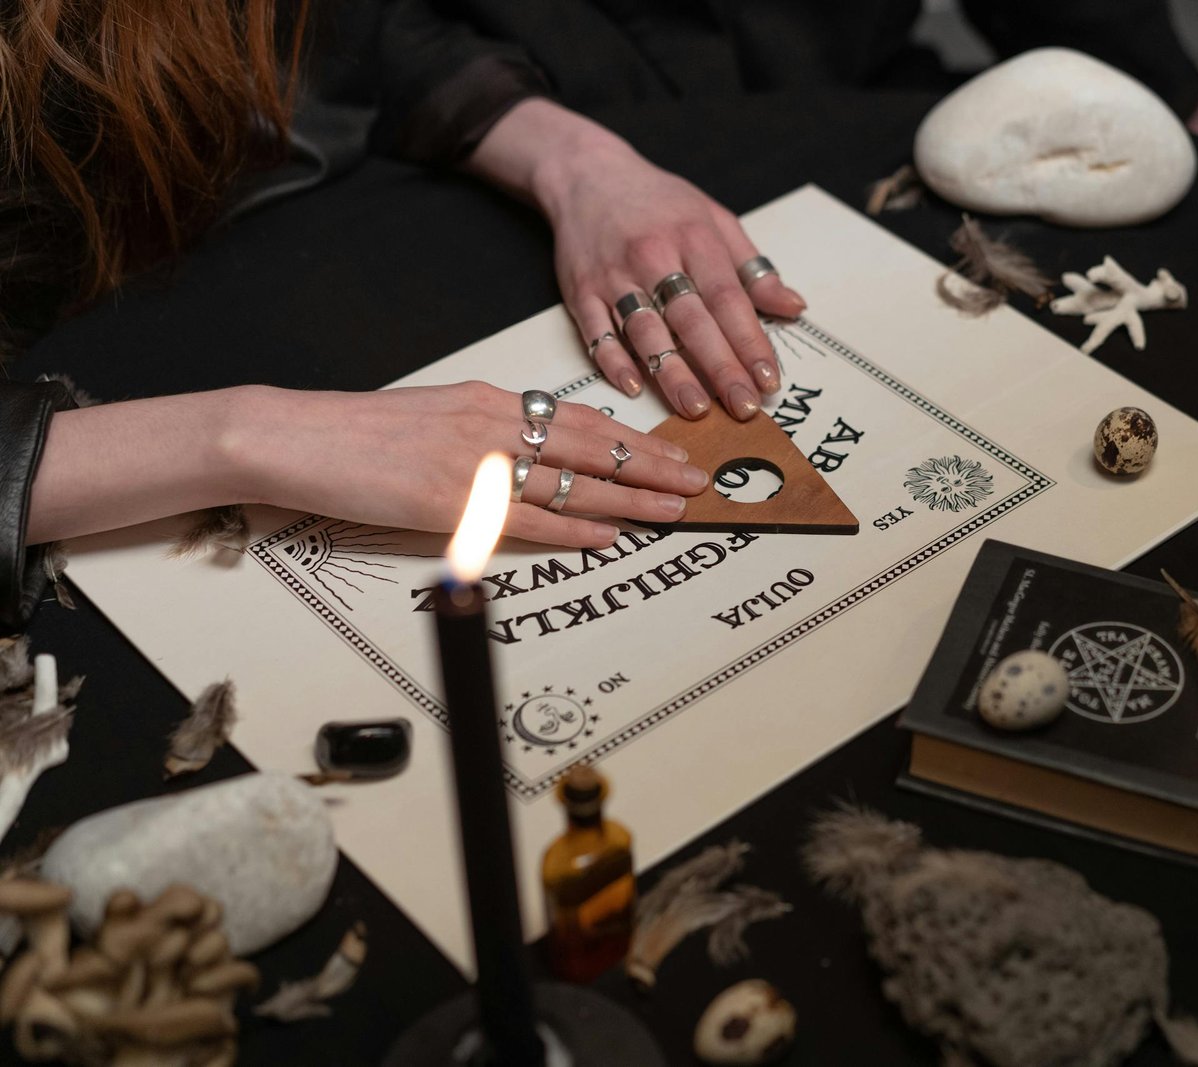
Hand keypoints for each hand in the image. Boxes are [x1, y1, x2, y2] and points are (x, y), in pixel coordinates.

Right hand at [228, 383, 708, 548]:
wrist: (295, 438)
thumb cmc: (361, 433)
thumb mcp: (439, 416)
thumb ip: (491, 433)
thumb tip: (537, 458)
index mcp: (490, 399)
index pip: (581, 418)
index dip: (634, 438)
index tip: (672, 450)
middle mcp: (491, 423)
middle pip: (593, 445)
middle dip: (653, 464)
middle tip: (698, 479)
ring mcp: (473, 461)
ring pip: (572, 480)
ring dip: (630, 497)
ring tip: (674, 509)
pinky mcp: (450, 500)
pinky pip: (527, 516)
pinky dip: (573, 526)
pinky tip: (608, 534)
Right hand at [468, 99, 806, 420]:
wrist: (586, 174)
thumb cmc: (659, 201)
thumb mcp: (714, 219)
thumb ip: (752, 267)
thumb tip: (794, 307)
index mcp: (693, 237)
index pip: (728, 297)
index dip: (749, 341)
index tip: (769, 379)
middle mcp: (652, 256)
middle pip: (690, 320)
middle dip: (720, 367)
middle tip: (743, 406)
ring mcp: (613, 275)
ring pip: (644, 331)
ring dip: (670, 373)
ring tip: (696, 408)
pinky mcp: (580, 290)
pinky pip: (596, 332)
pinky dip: (613, 361)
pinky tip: (634, 387)